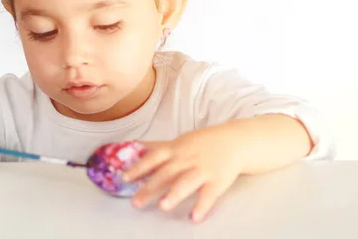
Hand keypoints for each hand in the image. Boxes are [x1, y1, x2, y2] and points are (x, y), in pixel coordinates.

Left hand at [122, 125, 243, 221]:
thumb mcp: (178, 141)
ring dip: (174, 194)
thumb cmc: (200, 143)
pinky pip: (209, 194)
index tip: (124, 178)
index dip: (139, 167)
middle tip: (135, 202)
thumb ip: (157, 146)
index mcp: (175, 150)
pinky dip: (202, 206)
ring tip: (162, 207)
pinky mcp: (218, 180)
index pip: (153, 158)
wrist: (233, 141)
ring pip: (187, 182)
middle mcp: (186, 159)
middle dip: (150, 187)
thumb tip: (134, 145)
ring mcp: (203, 169)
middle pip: (166, 173)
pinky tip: (194, 217)